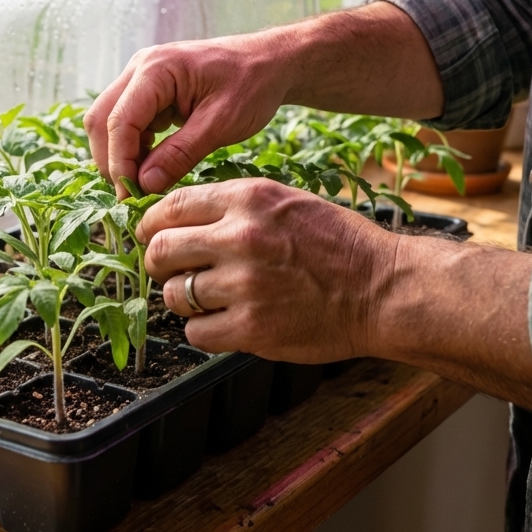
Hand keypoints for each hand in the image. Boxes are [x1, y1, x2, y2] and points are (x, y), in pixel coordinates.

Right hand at [84, 29, 294, 196]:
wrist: (271, 63)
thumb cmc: (252, 85)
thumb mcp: (221, 124)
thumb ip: (180, 154)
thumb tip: (145, 185)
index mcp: (157, 69)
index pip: (119, 121)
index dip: (120, 162)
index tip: (131, 195)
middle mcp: (140, 68)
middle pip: (102, 120)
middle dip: (112, 160)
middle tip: (132, 195)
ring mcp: (142, 78)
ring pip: (109, 122)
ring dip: (120, 155)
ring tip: (144, 184)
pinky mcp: (149, 91)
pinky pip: (127, 122)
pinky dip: (133, 147)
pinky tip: (153, 167)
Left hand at [137, 179, 397, 362]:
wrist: (383, 289)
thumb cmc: (338, 244)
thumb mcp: (286, 202)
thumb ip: (234, 206)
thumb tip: (178, 218)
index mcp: (248, 199)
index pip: (171, 206)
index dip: (150, 224)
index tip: (148, 235)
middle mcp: (241, 238)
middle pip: (161, 250)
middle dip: (157, 263)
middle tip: (169, 271)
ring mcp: (245, 285)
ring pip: (174, 294)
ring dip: (182, 299)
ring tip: (206, 298)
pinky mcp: (252, 328)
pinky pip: (196, 332)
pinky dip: (203, 330)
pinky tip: (224, 322)